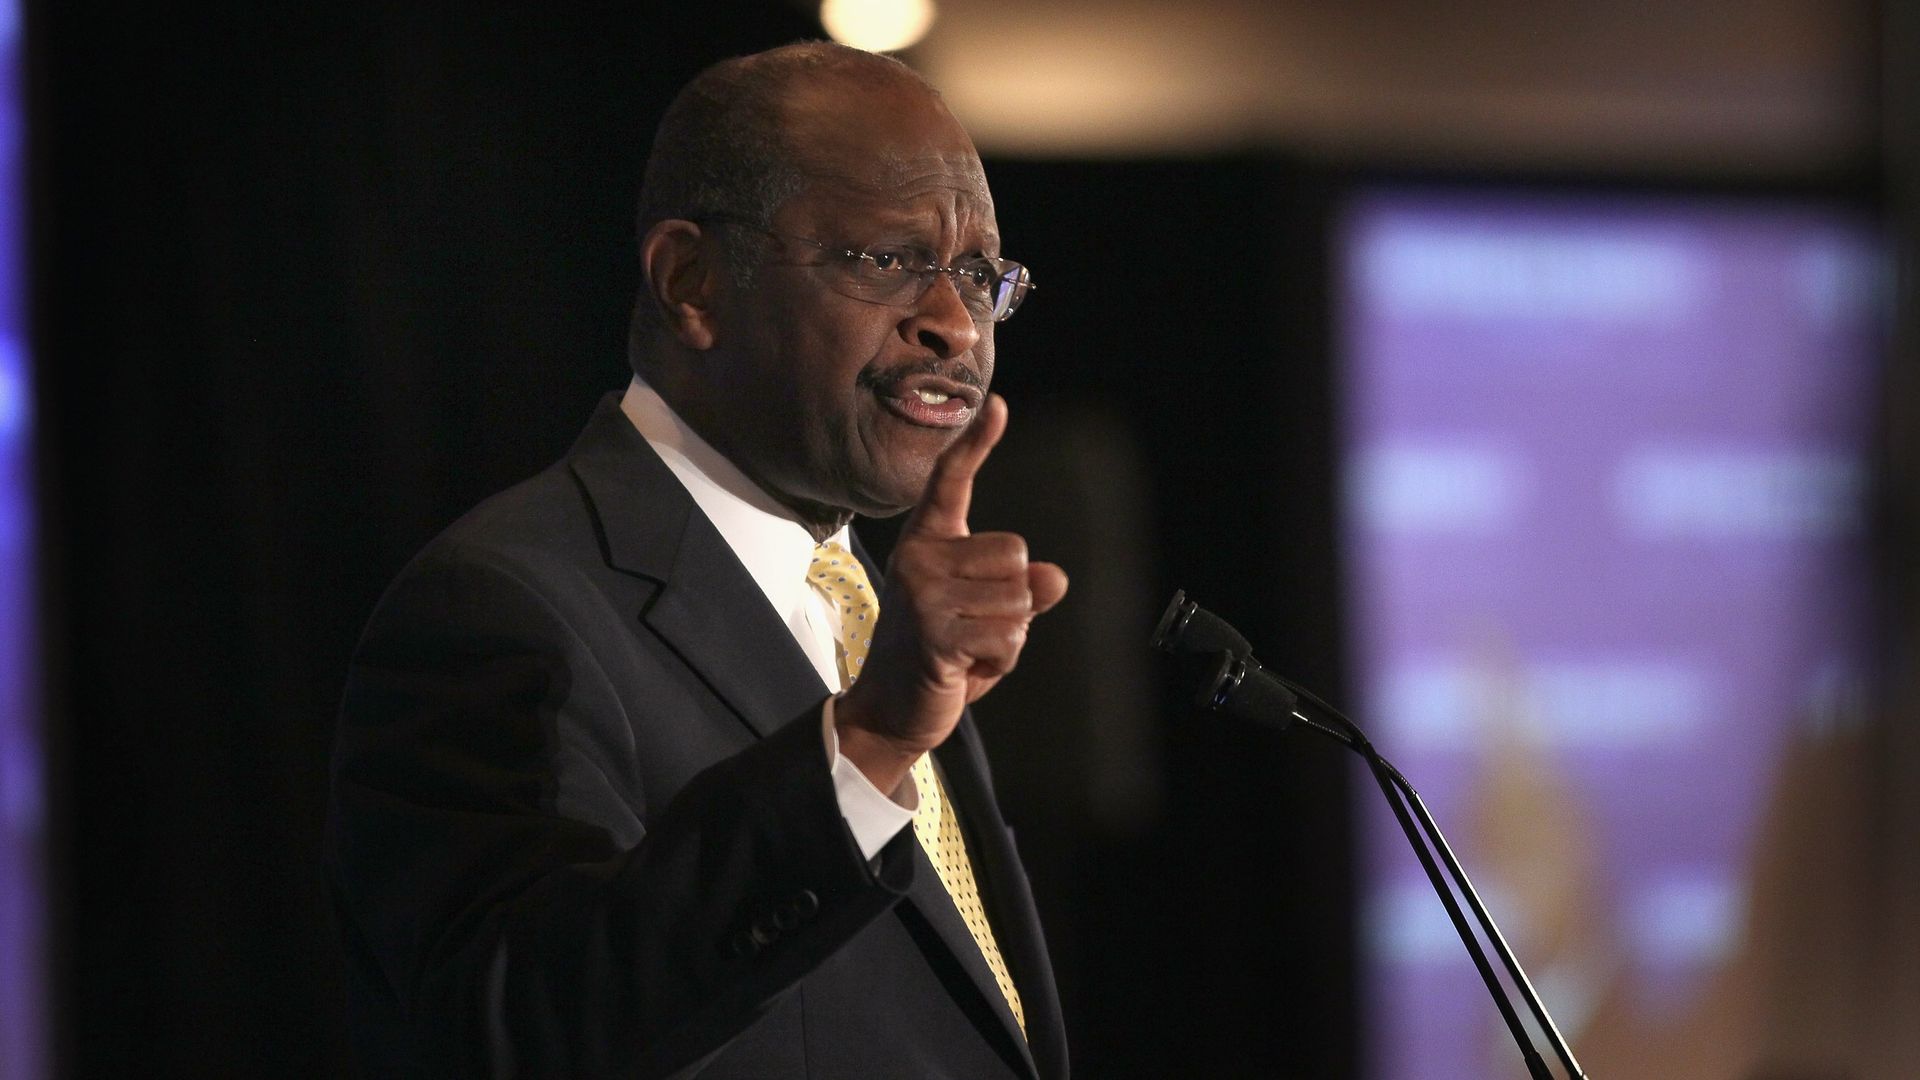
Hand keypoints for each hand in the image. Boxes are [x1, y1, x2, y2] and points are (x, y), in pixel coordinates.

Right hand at [834, 394, 1068, 795]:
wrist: (890, 710)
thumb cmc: (939, 653)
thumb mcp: (984, 612)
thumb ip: (1021, 589)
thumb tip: (1054, 577)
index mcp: (927, 542)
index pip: (952, 482)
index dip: (977, 444)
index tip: (999, 406)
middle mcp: (919, 558)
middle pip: (1016, 555)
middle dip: (1013, 600)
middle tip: (971, 626)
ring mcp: (924, 595)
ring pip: (1019, 600)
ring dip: (1008, 635)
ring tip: (968, 647)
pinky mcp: (935, 634)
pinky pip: (1009, 635)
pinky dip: (1002, 659)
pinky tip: (966, 667)